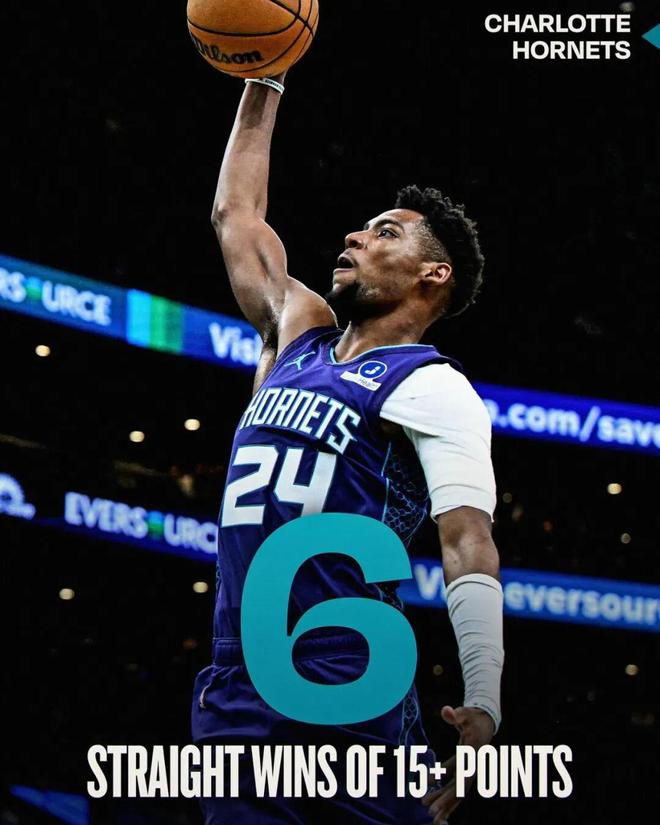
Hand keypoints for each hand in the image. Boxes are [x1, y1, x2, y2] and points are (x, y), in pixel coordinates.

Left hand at [422, 705, 494, 822]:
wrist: (485, 719)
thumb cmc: (473, 716)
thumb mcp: (465, 713)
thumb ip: (455, 714)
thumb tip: (445, 710)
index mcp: (472, 758)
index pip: (461, 781)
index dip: (449, 794)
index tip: (436, 804)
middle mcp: (471, 766)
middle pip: (458, 790)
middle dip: (445, 802)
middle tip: (430, 813)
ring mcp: (467, 768)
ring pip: (454, 788)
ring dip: (441, 797)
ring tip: (423, 803)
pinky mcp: (462, 765)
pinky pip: (452, 780)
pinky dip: (442, 787)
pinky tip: (428, 791)